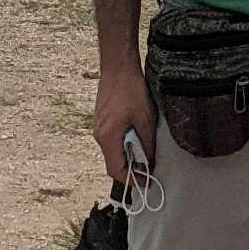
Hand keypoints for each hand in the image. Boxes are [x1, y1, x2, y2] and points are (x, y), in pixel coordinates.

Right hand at [92, 62, 152, 187]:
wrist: (117, 67)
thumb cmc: (130, 89)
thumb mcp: (145, 119)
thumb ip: (147, 143)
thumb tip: (149, 161)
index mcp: (108, 138)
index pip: (116, 170)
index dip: (131, 179)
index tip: (146, 182)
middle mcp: (99, 135)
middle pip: (113, 163)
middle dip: (131, 170)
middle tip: (149, 171)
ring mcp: (99, 127)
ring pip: (113, 151)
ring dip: (128, 156)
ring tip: (146, 155)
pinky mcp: (102, 120)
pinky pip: (112, 140)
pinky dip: (124, 145)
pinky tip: (137, 139)